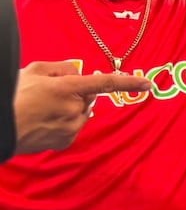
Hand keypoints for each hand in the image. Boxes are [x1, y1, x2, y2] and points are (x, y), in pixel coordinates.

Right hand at [13, 61, 150, 155]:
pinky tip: (44, 121)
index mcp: (68, 88)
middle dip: (78, 93)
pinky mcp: (66, 141)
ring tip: (43, 108)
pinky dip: (64, 122)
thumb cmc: (13, 95)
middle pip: (89, 96)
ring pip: (82, 112)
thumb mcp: (35, 70)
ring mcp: (71, 127)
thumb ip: (63, 68)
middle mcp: (74, 109)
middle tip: (51, 93)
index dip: (128, 82)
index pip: (106, 83)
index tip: (148, 83)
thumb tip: (79, 73)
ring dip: (71, 108)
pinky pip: (73, 126)